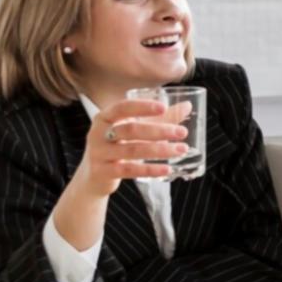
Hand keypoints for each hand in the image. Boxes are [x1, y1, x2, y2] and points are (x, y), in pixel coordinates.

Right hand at [73, 98, 190, 198]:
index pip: (122, 107)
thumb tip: (187, 106)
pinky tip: (167, 169)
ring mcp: (99, 153)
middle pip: (131, 129)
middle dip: (159, 130)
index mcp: (105, 117)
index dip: (142, 106)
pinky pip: (129, 170)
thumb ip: (160, 118)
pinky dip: (150, 169)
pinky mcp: (103, 172)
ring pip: (133, 150)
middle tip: (182, 132)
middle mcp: (98, 133)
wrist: (94, 176)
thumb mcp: (134, 129)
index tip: (163, 107)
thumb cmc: (118, 146)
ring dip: (160, 150)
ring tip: (181, 149)